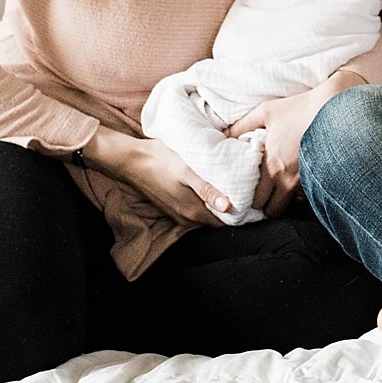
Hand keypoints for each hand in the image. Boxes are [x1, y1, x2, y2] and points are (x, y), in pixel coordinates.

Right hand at [89, 127, 230, 227]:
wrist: (131, 159)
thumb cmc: (160, 162)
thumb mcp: (187, 173)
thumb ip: (207, 190)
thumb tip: (228, 207)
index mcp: (192, 212)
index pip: (223, 223)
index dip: (238, 213)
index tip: (249, 198)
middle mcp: (185, 218)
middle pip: (214, 219)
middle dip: (229, 208)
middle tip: (243, 189)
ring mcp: (177, 212)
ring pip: (204, 214)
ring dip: (215, 203)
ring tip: (228, 185)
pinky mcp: (171, 204)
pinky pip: (194, 208)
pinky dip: (203, 200)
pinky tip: (207, 184)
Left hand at [224, 70, 364, 216]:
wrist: (333, 107)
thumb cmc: (298, 108)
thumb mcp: (266, 112)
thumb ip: (242, 125)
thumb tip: (224, 134)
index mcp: (271, 165)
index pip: (257, 200)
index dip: (252, 200)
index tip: (250, 194)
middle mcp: (287, 178)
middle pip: (272, 210)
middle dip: (266, 205)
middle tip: (263, 196)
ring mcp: (306, 180)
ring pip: (291, 207)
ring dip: (284, 201)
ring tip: (279, 191)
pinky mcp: (320, 177)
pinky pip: (307, 197)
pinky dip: (301, 194)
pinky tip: (296, 184)